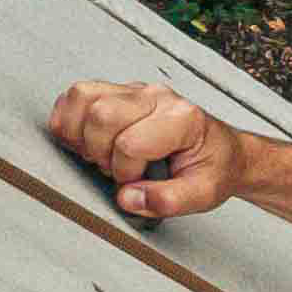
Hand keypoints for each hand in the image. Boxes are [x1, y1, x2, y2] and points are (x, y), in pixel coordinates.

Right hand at [47, 80, 253, 220]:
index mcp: (183, 119)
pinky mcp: (117, 91)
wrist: (221, 151)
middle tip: (117, 168)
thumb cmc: (213, 166)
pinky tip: (89, 141)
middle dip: (99, 152)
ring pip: (82, 99)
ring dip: (81, 135)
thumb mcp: (204, 194)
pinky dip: (70, 121)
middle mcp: (157, 97)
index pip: (130, 143)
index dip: (125, 172)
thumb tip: (128, 198)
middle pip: (100, 115)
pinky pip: (76, 96)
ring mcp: (135, 90)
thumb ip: (168, 200)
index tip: (137, 181)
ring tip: (103, 153)